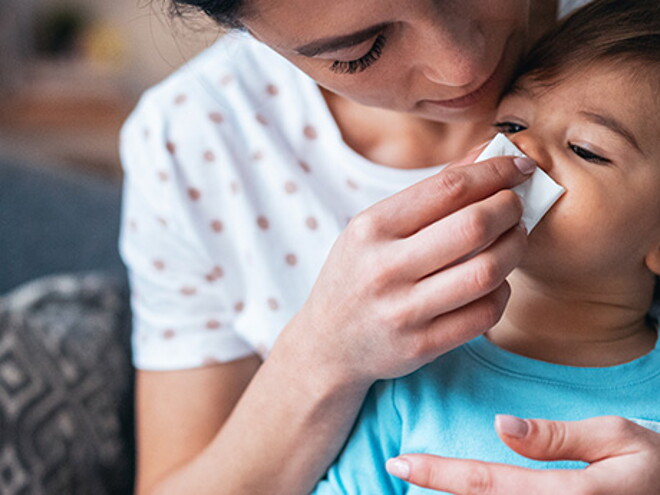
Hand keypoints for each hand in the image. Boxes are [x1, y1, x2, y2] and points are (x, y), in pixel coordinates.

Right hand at [277, 156, 534, 387]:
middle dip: (510, 208)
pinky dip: (502, 291)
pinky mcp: (421, 346)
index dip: (495, 172)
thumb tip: (487, 155)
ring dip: (515, 249)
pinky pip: (484, 314)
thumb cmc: (357, 274)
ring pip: (486, 272)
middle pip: (474, 227)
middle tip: (517, 205)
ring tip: (514, 238)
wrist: (328, 343)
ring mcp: (403, 311)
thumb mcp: (374, 228)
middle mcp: (384, 268)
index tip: (519, 167)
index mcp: (372, 228)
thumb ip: (429, 194)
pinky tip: (496, 280)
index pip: (448, 188)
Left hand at [386, 415, 659, 493]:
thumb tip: (500, 425)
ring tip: (420, 483)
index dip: (438, 474)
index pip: (486, 484)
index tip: (399, 462)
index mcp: (566, 494)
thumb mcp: (618, 439)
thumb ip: (557, 437)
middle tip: (397, 470)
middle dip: (435, 492)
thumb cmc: (654, 464)